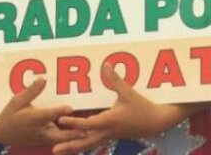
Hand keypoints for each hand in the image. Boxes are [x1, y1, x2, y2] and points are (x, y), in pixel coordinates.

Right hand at [0, 77, 85, 146]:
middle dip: (71, 134)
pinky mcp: (47, 141)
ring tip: (89, 132)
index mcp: (32, 119)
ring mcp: (43, 138)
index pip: (47, 115)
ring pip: (61, 140)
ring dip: (74, 137)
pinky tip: (83, 133)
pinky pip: (60, 141)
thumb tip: (43, 78)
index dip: (59, 112)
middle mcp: (39, 131)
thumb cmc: (10, 115)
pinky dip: (70, 138)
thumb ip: (31, 91)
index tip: (70, 108)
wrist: (2, 135)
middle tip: (85, 131)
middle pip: (58, 135)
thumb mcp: (16, 101)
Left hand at [52, 64, 205, 154]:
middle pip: (85, 142)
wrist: (156, 123)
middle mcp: (107, 131)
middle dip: (69, 145)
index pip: (88, 123)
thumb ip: (116, 79)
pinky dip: (83, 142)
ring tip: (59, 149)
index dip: (74, 122)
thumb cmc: (142, 107)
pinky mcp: (111, 135)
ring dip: (74, 146)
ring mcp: (109, 135)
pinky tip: (73, 141)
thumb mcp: (128, 92)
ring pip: (88, 144)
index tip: (60, 120)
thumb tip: (106, 64)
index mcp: (110, 120)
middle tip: (54, 149)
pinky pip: (94, 141)